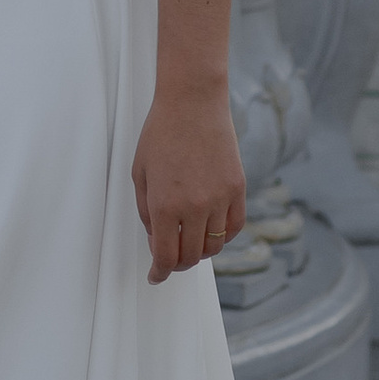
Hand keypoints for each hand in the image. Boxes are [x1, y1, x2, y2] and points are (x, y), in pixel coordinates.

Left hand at [132, 85, 245, 285]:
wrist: (193, 103)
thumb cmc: (160, 134)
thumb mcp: (140, 174)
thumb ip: (146, 211)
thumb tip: (156, 239)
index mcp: (165, 206)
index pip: (165, 256)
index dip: (159, 272)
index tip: (156, 277)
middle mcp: (195, 208)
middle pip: (191, 257)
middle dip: (177, 263)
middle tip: (169, 259)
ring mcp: (220, 199)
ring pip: (214, 246)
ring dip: (200, 251)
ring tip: (190, 243)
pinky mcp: (238, 188)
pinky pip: (234, 227)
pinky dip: (223, 236)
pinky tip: (211, 231)